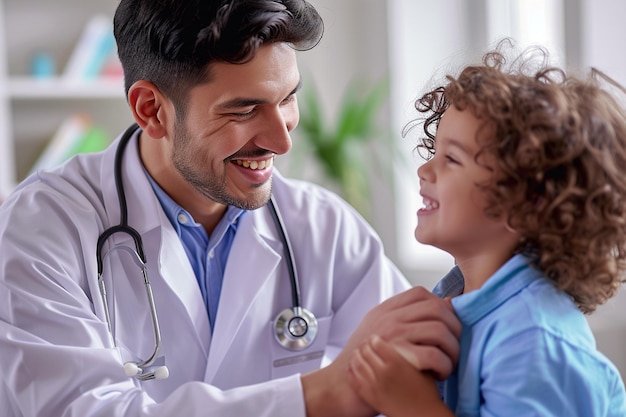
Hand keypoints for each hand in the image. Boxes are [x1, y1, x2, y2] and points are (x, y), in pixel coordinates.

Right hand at [301, 287, 460, 416]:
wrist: (339, 387)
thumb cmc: (360, 364)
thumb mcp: (375, 330)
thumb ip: (401, 317)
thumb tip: (440, 306)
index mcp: (385, 311)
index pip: (421, 293)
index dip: (442, 306)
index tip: (447, 325)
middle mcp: (389, 319)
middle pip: (436, 309)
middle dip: (454, 328)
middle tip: (453, 348)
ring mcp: (392, 336)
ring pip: (440, 330)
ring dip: (452, 350)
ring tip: (448, 363)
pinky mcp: (397, 358)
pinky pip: (434, 355)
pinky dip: (444, 365)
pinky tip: (439, 374)